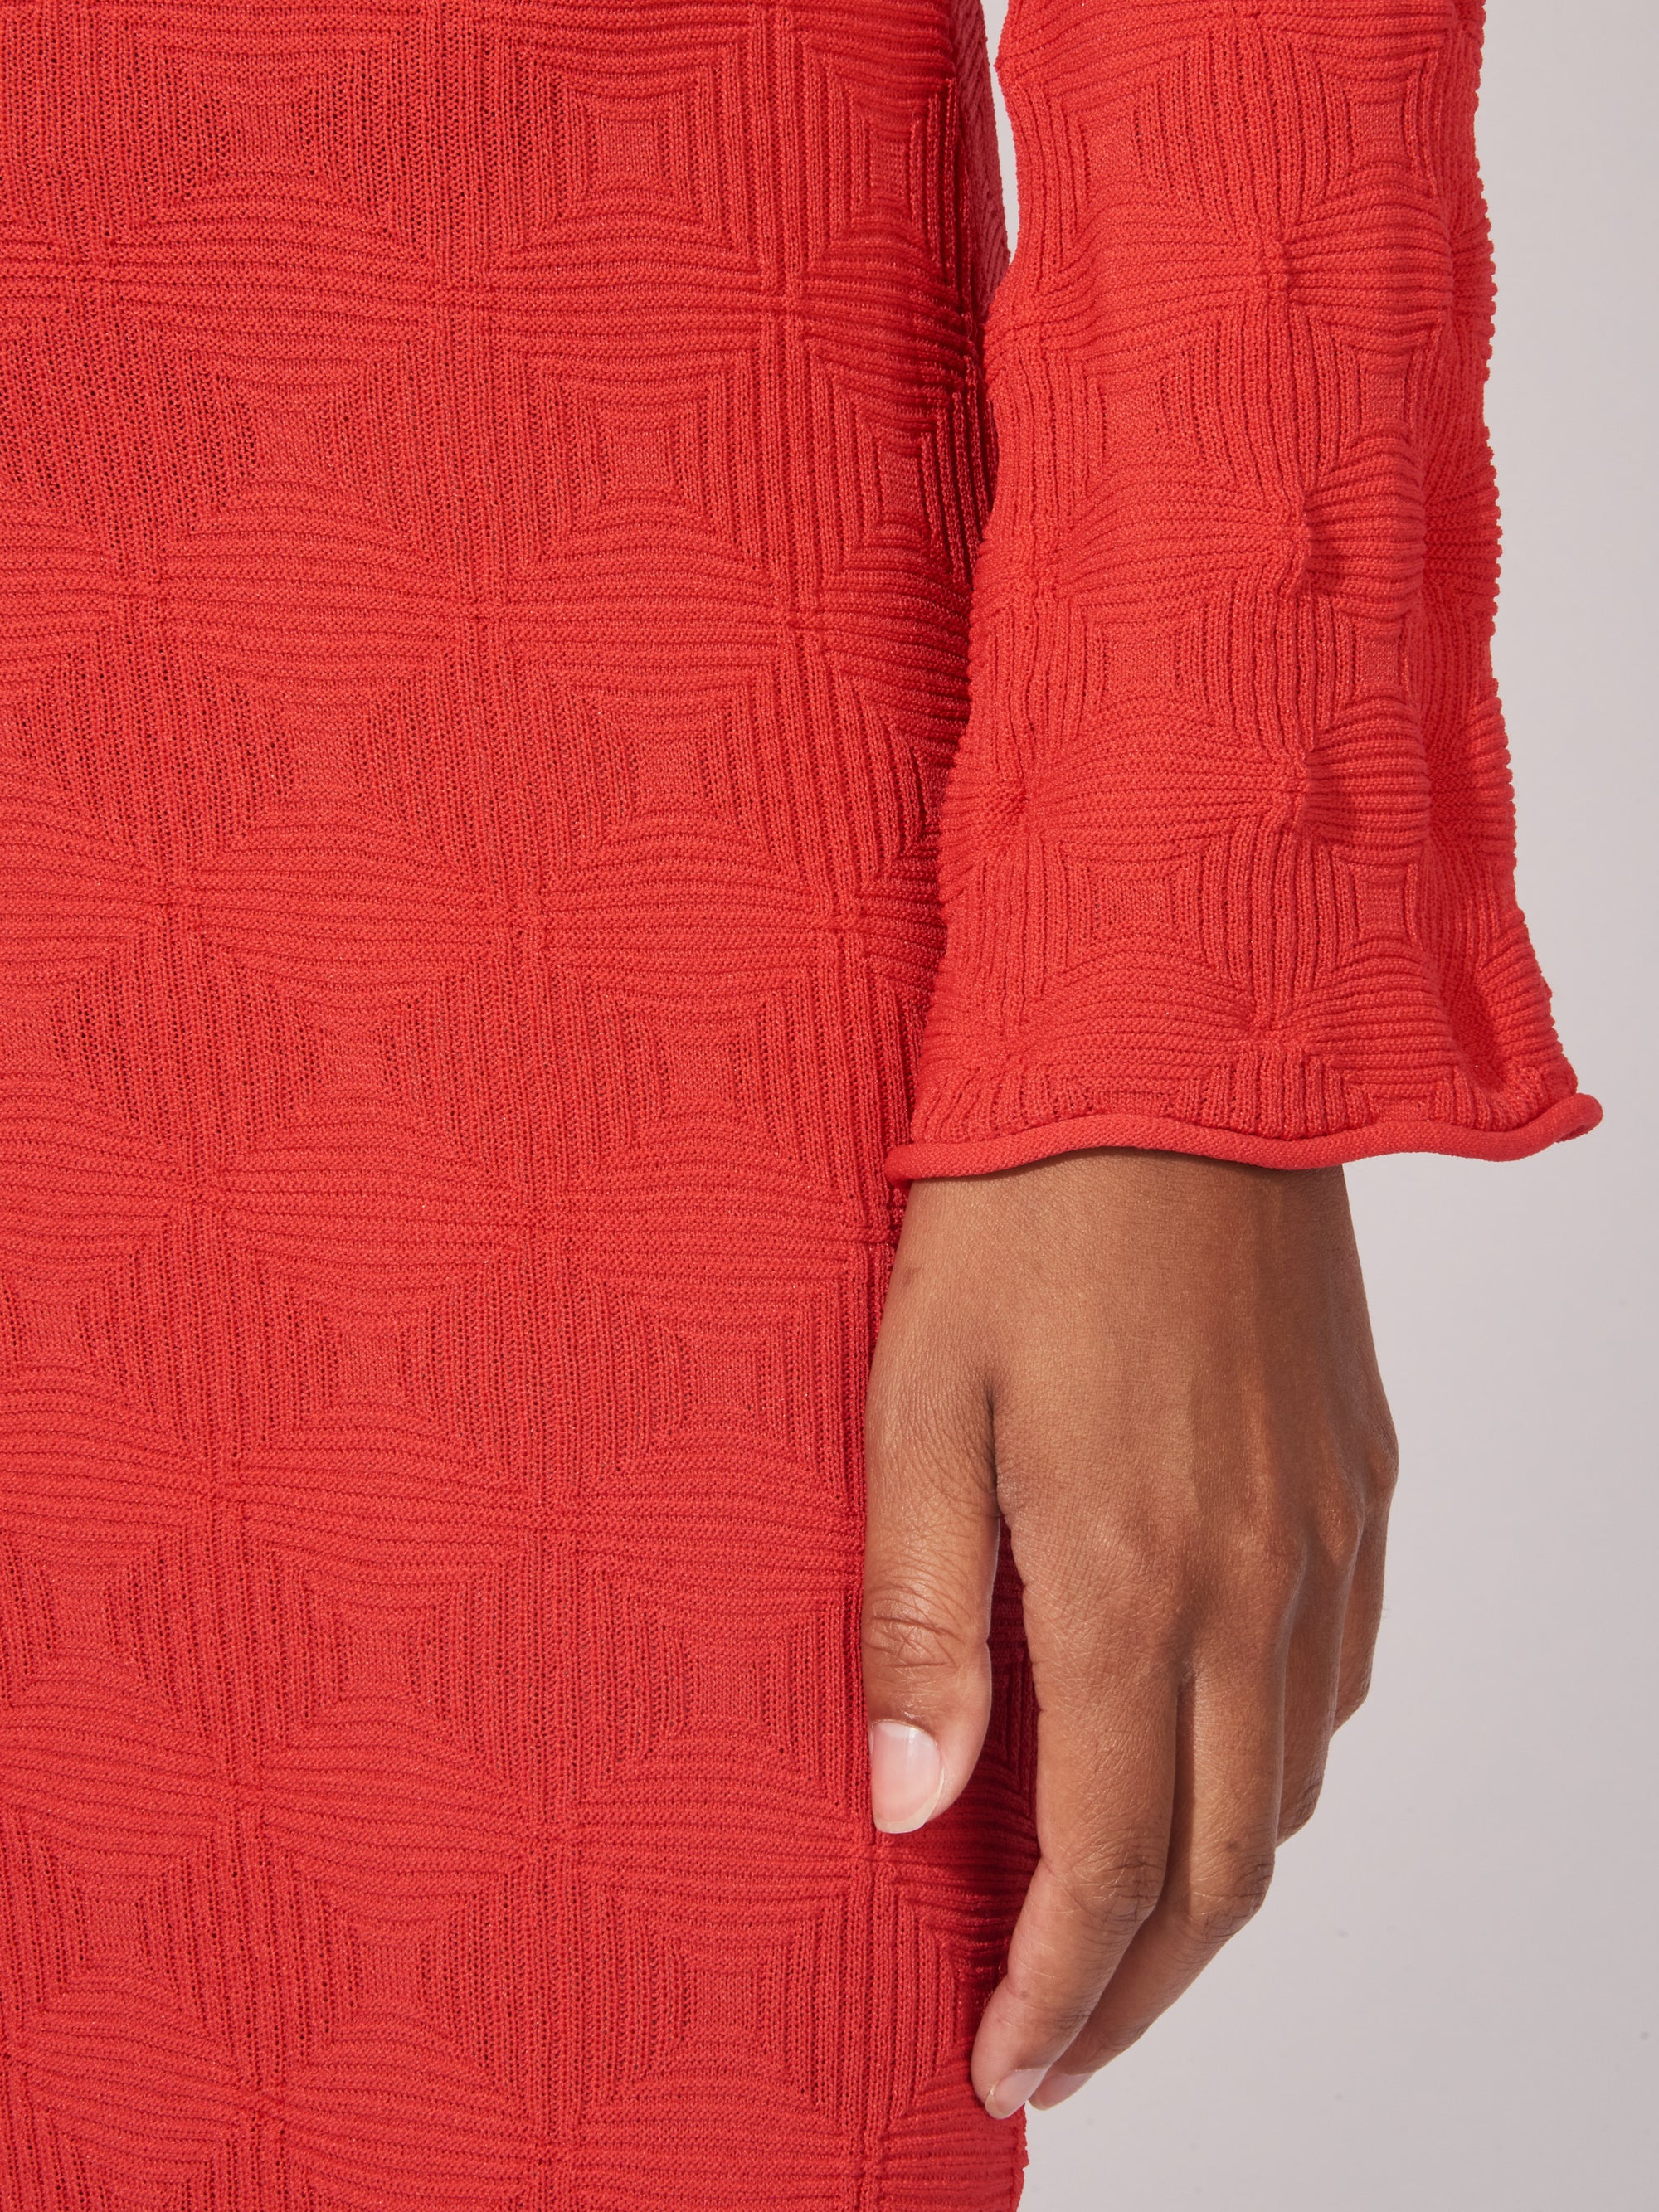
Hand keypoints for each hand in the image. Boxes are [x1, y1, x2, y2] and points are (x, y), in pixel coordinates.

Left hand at [861, 1148, 1396, 2117]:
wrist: (1179, 1057)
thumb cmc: (1021, 1211)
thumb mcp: (914, 1402)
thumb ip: (915, 1616)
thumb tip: (906, 1805)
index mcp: (1128, 1580)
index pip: (1104, 1862)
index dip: (1056, 1992)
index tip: (1002, 2065)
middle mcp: (1253, 1587)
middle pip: (1220, 1870)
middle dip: (1136, 1991)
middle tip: (1059, 2048)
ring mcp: (1323, 1538)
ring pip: (1290, 1790)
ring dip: (1210, 1897)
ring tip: (1122, 1940)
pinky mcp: (1355, 1484)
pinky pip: (1334, 1683)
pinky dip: (1273, 1776)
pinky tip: (1212, 1770)